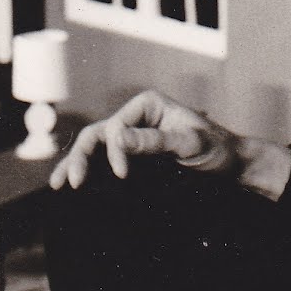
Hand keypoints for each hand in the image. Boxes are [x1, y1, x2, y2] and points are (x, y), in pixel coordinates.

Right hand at [48, 90, 237, 189]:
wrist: (231, 165)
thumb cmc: (216, 149)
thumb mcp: (189, 143)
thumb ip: (155, 140)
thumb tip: (116, 137)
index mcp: (147, 104)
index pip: (116, 126)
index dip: (113, 151)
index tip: (124, 176)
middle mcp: (135, 117)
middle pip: (97, 135)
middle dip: (81, 157)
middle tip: (74, 183)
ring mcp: (132, 137)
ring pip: (95, 148)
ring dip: (75, 164)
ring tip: (60, 185)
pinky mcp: (133, 157)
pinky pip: (103, 162)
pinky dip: (87, 172)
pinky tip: (70, 185)